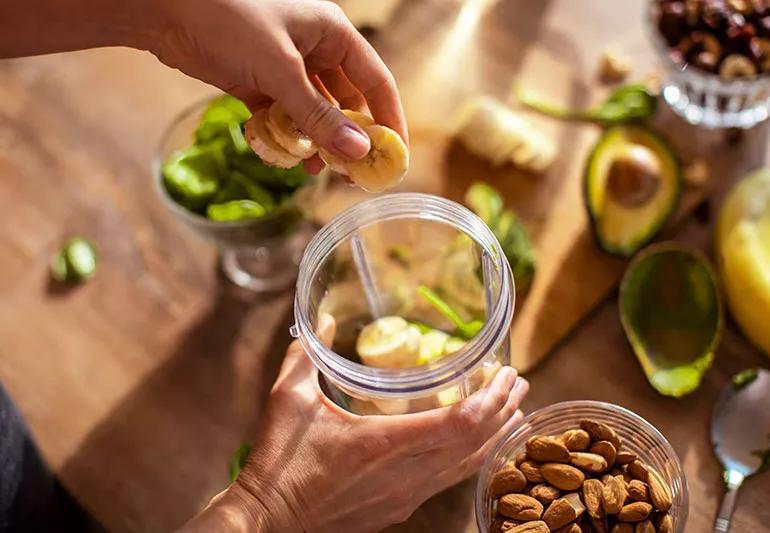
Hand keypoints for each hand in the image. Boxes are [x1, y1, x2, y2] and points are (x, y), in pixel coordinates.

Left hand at [153, 0, 407, 173]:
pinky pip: (284, 116)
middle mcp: (314, 49)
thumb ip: (318, 115)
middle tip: (351, 175)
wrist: (161, 9)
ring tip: (314, 169)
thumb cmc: (227, 20)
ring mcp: (285, 66)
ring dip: (315, 141)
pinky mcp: (258, 81)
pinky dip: (285, 136)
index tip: (394, 156)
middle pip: (346, 102)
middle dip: (348, 138)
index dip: (389, 120)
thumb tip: (357, 153)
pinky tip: (284, 156)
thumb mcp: (280, 71)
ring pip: (313, 113)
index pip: (376, 81)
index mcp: (332, 34)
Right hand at [181, 315, 528, 531]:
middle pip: (476, 442)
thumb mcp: (287, 400)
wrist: (271, 520)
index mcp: (386, 442)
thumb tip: (323, 321)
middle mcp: (408, 472)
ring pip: (468, 465)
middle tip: (519, 383)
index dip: (492, 398)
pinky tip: (479, 446)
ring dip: (494, 435)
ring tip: (514, 411)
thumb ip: (305, 355)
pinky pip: (449, 480)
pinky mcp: (400, 508)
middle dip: (504, 410)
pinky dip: (473, 458)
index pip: (461, 423)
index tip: (507, 374)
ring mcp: (407, 495)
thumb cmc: (279, 462)